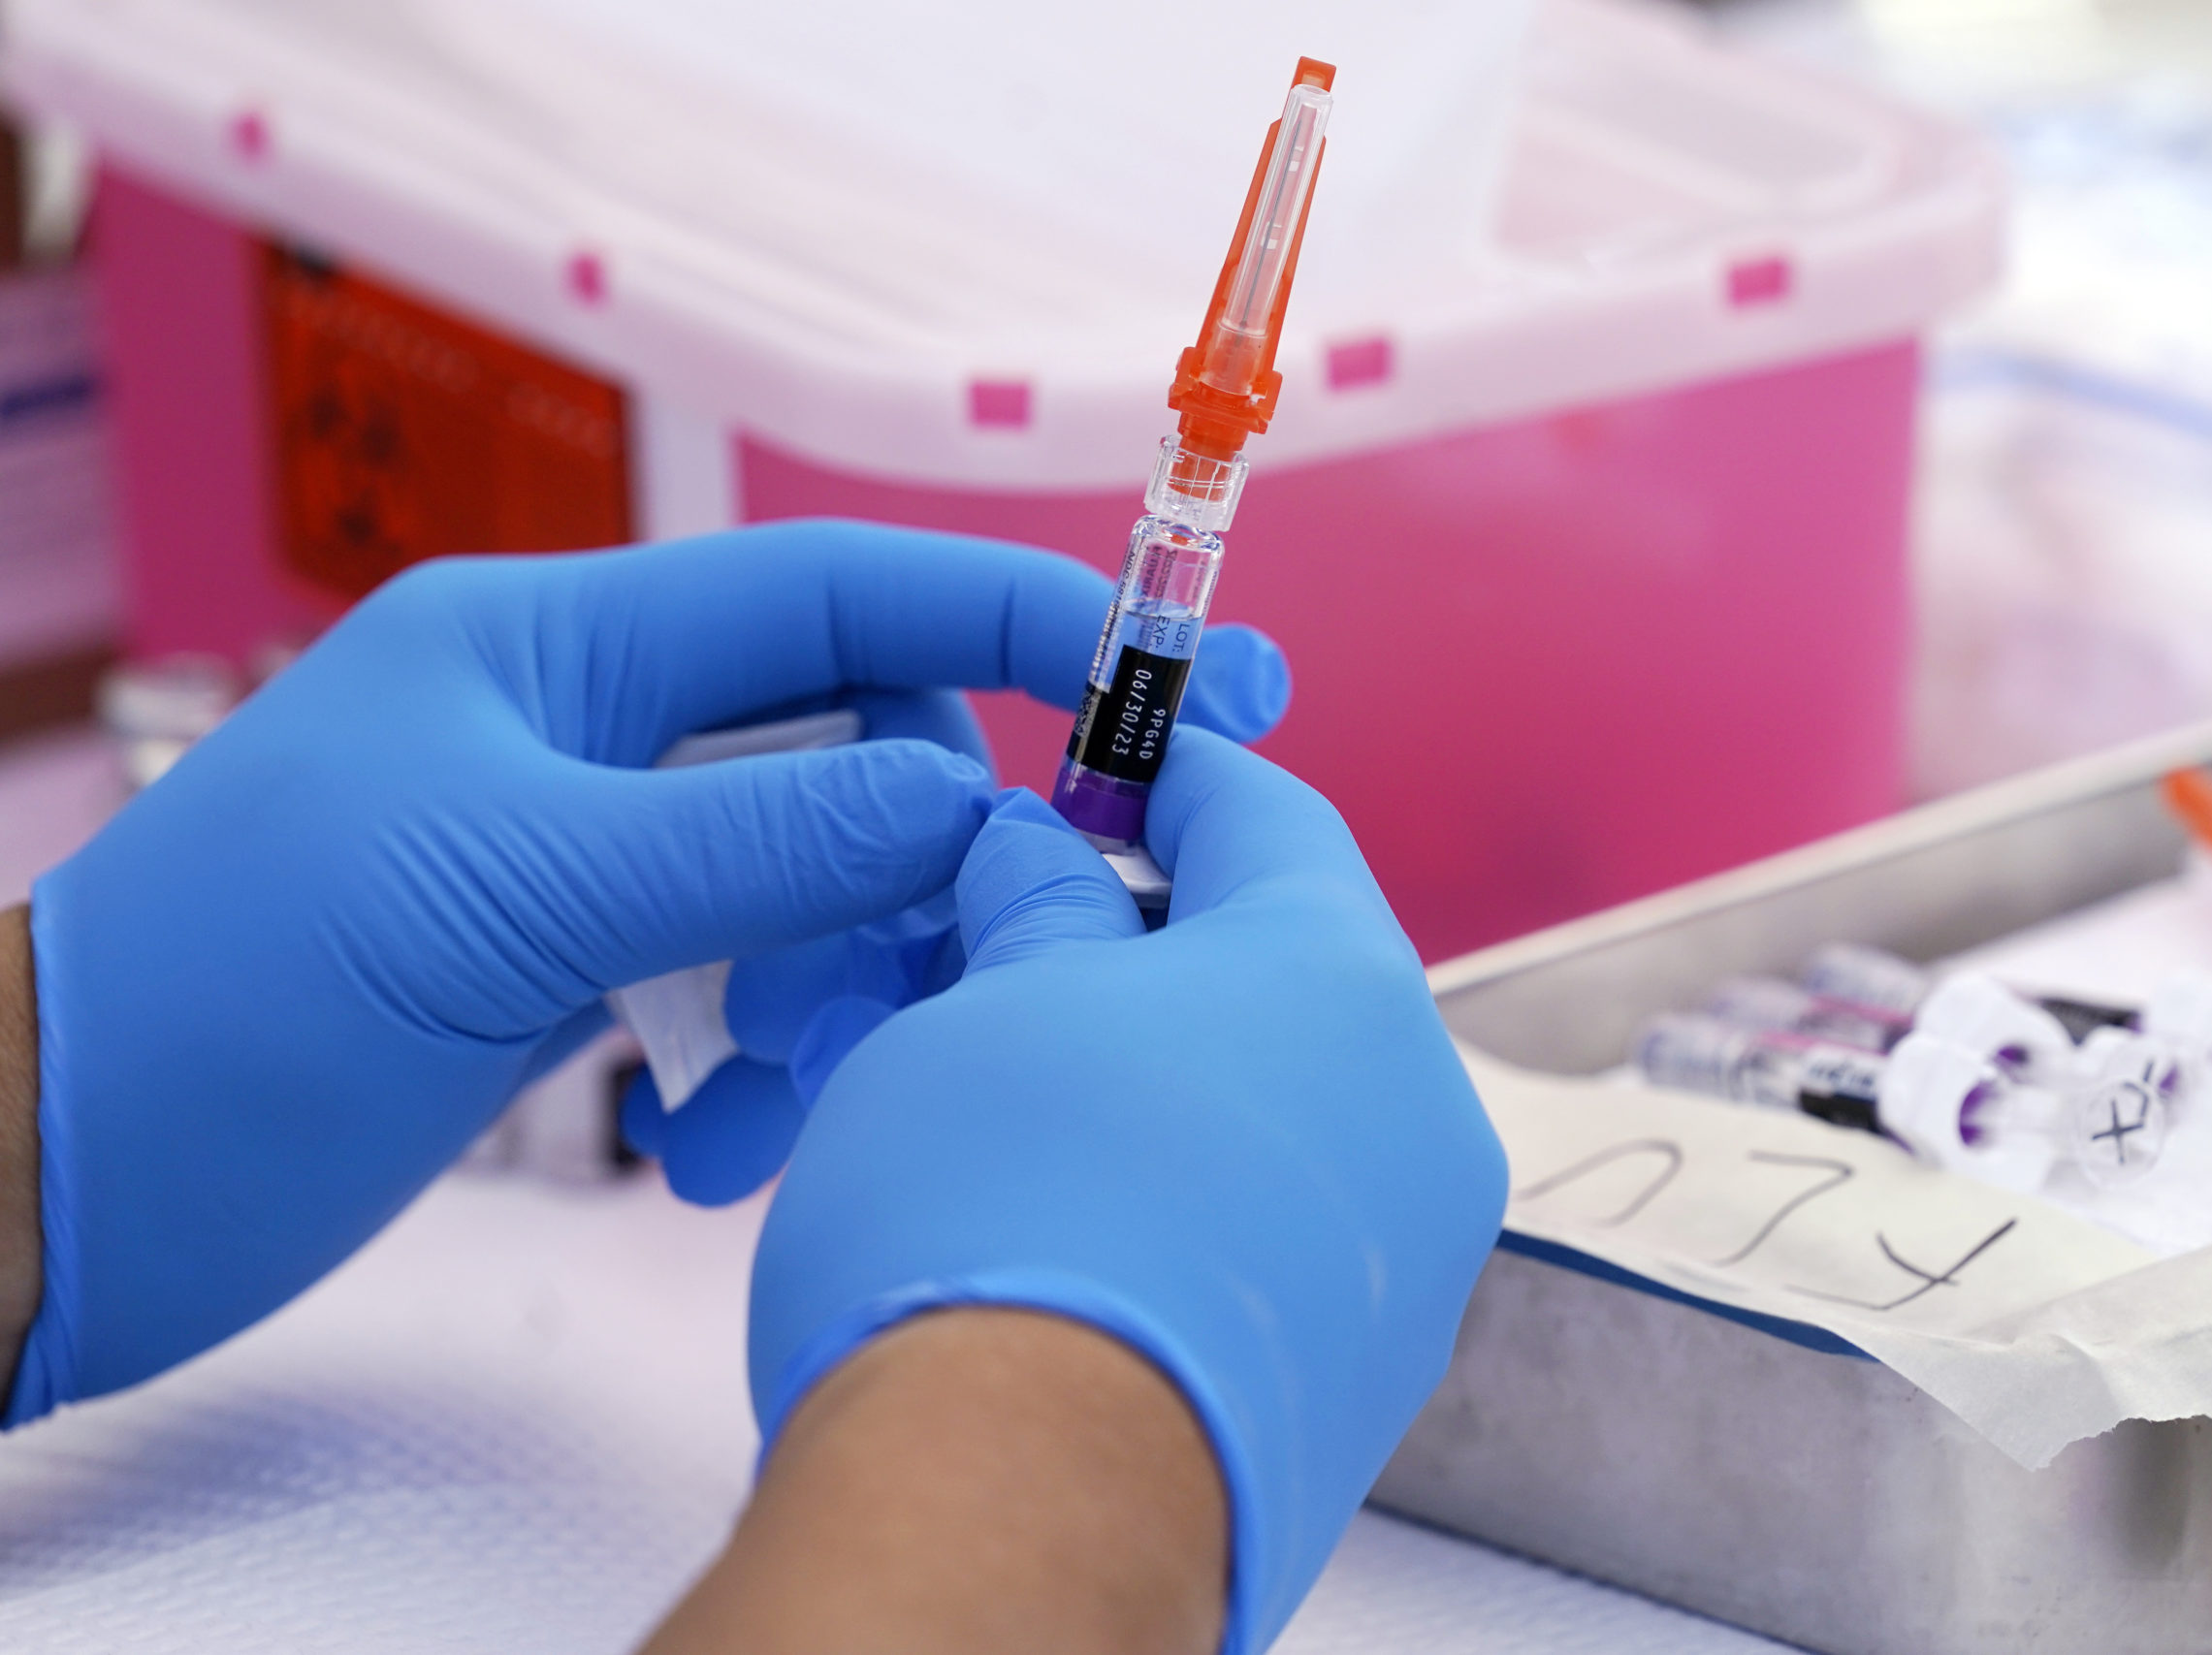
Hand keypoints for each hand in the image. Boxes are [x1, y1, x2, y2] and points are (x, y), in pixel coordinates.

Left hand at [7, 521, 1273, 1419]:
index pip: (837, 594)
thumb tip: (971, 797)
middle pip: (850, 757)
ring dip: (832, 996)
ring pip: (811, 889)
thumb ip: (762, 839)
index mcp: (559, 647)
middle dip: (914, 870)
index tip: (1179, 669)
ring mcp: (586, 858)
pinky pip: (745, 990)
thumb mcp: (515, 893)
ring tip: (759, 1106)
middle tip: (957, 979)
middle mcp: (588, 737)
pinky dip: (761, 1067)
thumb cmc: (236, 1001)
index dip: (1016, 621)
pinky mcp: (579, 974)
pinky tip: (705, 1145)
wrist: (73, 1178)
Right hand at [742, 734, 1508, 1652]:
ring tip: (1010, 1108)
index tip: (1109, 773)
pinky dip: (1183, 1204)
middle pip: (1278, 978)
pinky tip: (1066, 1230)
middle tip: (1015, 957)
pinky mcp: (1358, 1385)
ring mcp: (1404, 1266)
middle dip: (1140, 953)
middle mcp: (1414, 1117)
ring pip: (1274, 1117)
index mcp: (1343, 980)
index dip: (1168, 779)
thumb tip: (1045, 868)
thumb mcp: (982, 1006)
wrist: (1011, 1525)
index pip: (1265, 816)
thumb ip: (1036, 907)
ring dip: (1155, 1086)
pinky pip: (1274, 1239)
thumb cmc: (994, 1238)